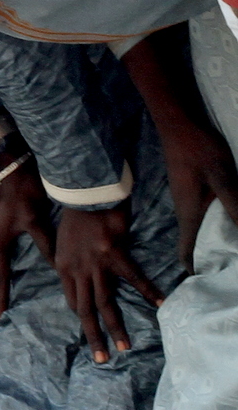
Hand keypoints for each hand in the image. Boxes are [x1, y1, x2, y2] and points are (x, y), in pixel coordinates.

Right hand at [0, 170, 48, 319]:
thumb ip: (44, 243)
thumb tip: (55, 267)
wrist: (13, 169)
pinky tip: (9, 277)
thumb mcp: (34, 219)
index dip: (0, 296)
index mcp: (0, 242)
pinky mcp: (3, 231)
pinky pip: (2, 259)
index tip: (0, 315)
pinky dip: (4, 273)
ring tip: (0, 302)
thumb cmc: (23, 193)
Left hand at [44, 200, 162, 362]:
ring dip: (115, 326)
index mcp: (63, 267)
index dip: (83, 319)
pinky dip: (148, 292)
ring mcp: (95, 263)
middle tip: (102, 358)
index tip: (91, 335)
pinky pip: (133, 278)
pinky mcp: (113, 253)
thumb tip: (78, 280)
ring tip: (124, 347)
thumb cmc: (75, 216)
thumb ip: (70, 263)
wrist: (82, 192)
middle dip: (94, 335)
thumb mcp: (63, 243)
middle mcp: (76, 270)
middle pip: (85, 309)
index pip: (73, 301)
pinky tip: (160, 305)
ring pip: (105, 302)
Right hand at [165, 125, 237, 263]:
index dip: (195, 269)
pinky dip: (215, 227)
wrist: (179, 126)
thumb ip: (235, 207)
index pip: (186, 250)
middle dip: (208, 259)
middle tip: (227, 268)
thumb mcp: (222, 179)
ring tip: (231, 251)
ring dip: (213, 242)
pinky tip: (228, 224)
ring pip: (199, 230)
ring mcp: (187, 200)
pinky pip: (203, 217)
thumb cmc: (199, 152)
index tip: (207, 283)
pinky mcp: (192, 191)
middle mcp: (185, 211)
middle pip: (193, 244)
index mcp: (188, 214)